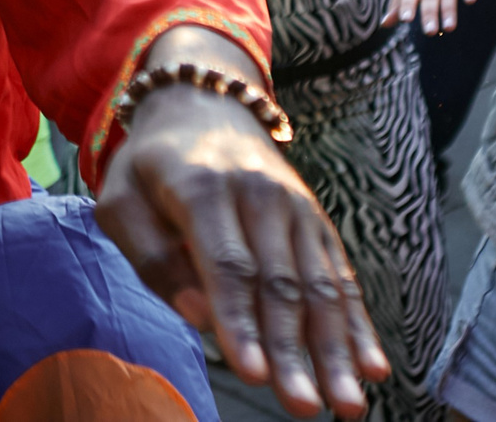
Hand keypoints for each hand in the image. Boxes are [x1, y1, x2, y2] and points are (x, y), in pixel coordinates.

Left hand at [96, 87, 385, 416]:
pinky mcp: (317, 222)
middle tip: (301, 407)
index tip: (253, 375)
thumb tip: (196, 315)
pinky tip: (374, 366)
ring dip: (336, 352)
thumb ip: (150, 255)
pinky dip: (358, 325)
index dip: (242, 322)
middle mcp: (260, 195)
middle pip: (280, 284)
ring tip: (348, 405)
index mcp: (204, 187)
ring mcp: (296, 208)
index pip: (229, 265)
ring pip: (320, 288)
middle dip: (293, 352)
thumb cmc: (151, 166)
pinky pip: (340, 278)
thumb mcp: (121, 198)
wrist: (204, 104)